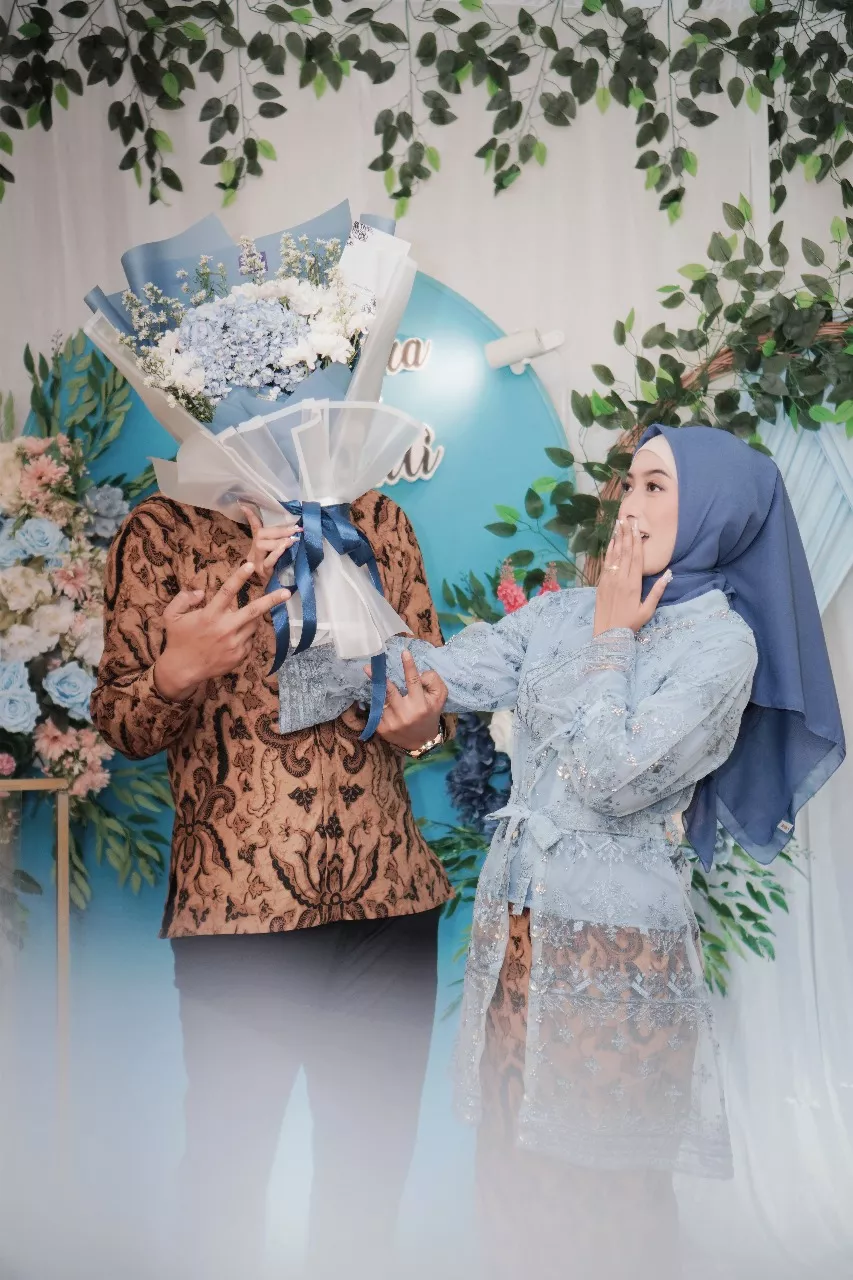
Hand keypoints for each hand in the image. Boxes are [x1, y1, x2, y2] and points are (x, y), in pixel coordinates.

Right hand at [153, 561, 290, 700]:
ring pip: (253, 625)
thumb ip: (184, 599)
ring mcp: (234, 643)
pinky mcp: (239, 655)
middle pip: (254, 611)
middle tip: (287, 592)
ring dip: (250, 619)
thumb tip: (201, 592)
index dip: (239, 577)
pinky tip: (230, 640)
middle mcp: (225, 628)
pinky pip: (249, 640)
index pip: (227, 592)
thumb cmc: (178, 639)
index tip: (250, 565)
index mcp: (209, 615)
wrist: (182, 669)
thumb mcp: (172, 615)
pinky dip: (244, 636)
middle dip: (272, 600)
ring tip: (236, 621)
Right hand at [240, 503, 300, 581]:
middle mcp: (253, 552)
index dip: (250, 516)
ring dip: (279, 540)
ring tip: (292, 539)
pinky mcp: (262, 572)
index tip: (243, 504)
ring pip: (262, 545)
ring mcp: (256, 563)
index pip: (254, 528)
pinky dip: (277, 553)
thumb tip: (296, 531)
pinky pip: (268, 561)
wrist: (274, 596)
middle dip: (280, 530)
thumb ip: (283, 544)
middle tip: (296, 528)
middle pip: (261, 535)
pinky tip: (285, 548)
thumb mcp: (281, 555)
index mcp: (257, 546)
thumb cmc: (278, 572)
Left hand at [367, 649, 447, 751]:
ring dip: (378, 691)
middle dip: (378, 678)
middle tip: (368, 667)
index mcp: (420, 705)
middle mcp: (405, 713)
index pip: (413, 681)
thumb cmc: (430, 714)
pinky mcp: (382, 728)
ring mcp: (392, 722)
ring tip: (372, 678)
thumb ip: (432, 681)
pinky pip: (376, 710)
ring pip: (382, 699)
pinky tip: (379, 701)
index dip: (409, 666)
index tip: (404, 653)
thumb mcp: (439, 698)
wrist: (422, 742)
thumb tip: (418, 673)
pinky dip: (377, 703)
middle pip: (390, 691)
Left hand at [593, 517, 670, 637]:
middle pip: (625, 552)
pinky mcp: (601, 584)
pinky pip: (606, 564)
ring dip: (616, 539)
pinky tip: (610, 542)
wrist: (607, 634)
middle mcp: (620, 579)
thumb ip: (658, 591)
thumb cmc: (630, 624)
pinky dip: (608, 551)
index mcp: (633, 584)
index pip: (636, 557)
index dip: (637, 541)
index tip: (637, 527)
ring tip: (618, 524)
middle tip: (627, 518)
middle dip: (627, 534)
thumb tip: (669, 574)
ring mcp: (609, 580)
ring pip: (614, 555)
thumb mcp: (648, 610)